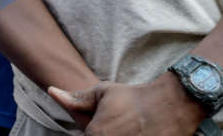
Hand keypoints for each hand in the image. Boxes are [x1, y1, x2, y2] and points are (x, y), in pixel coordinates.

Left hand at [49, 74, 206, 135]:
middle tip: (123, 126)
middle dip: (105, 133)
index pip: (87, 135)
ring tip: (131, 129)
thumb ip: (76, 98)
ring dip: (119, 135)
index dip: (95, 130)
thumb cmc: (134, 98)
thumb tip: (52, 91)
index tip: (107, 124)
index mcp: (94, 133)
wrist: (170, 105)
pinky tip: (138, 132)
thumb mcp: (103, 93)